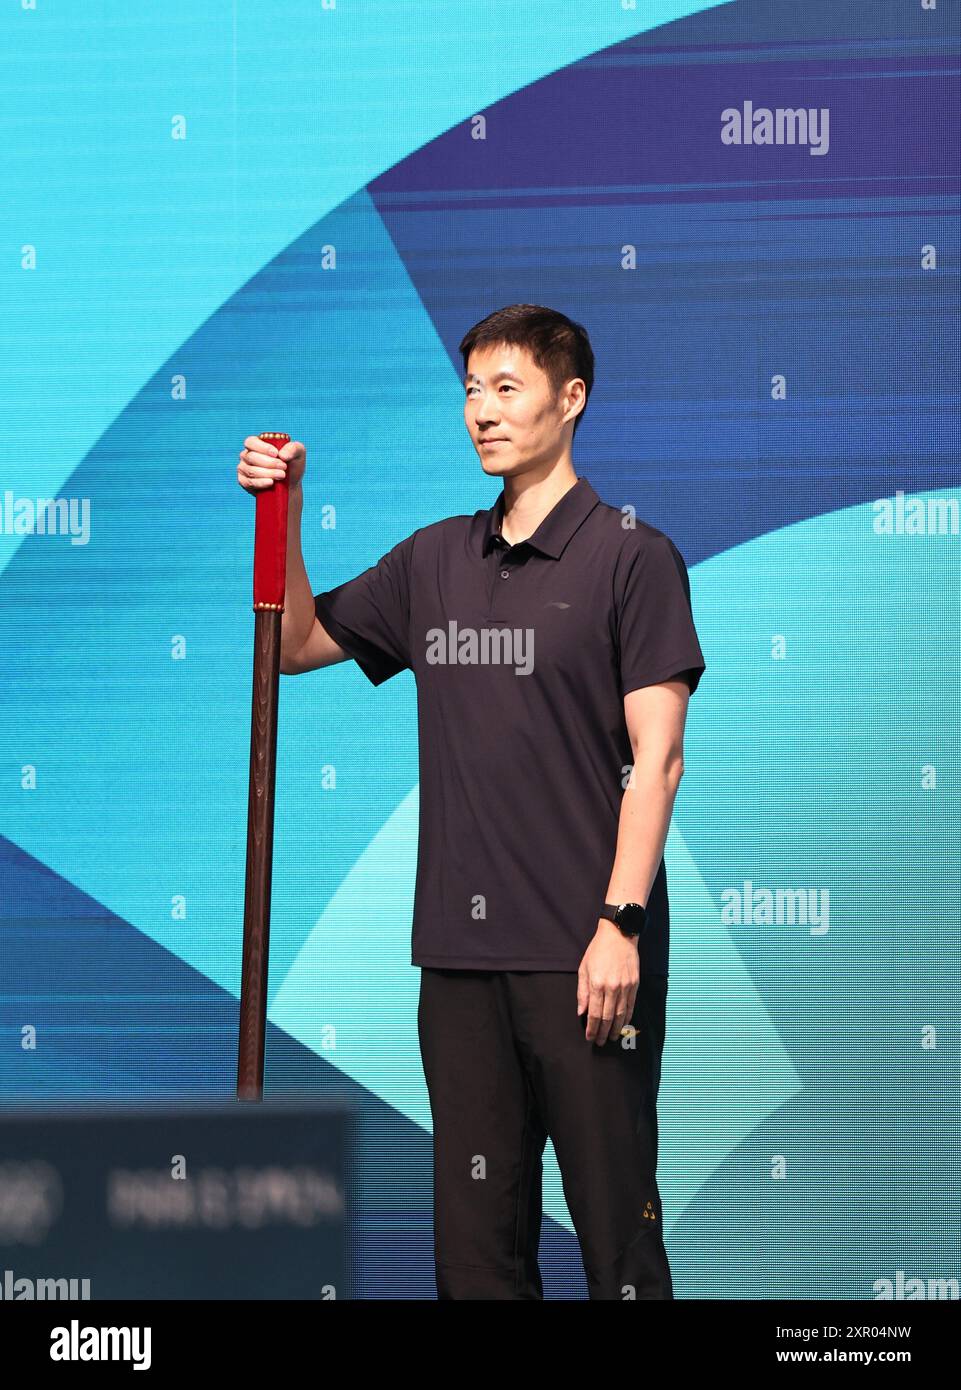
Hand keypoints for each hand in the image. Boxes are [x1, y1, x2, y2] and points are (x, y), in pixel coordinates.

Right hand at [237, 436, 305, 493]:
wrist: (290, 486)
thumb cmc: (292, 467)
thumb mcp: (298, 454)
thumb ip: (294, 448)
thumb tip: (282, 454)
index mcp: (256, 444)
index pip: (251, 442)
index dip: (262, 447)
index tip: (276, 454)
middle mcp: (247, 455)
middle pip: (252, 457)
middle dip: (269, 463)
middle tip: (284, 467)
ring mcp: (244, 469)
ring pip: (251, 470)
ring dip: (268, 473)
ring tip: (282, 475)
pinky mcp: (244, 482)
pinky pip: (249, 482)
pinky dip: (261, 482)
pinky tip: (271, 482)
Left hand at [576, 919, 639, 1046]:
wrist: (619, 935)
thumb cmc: (598, 950)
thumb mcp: (584, 968)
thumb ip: (582, 992)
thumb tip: (581, 1012)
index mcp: (597, 983)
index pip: (593, 1013)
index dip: (591, 1028)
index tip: (589, 1037)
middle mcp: (611, 987)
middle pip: (607, 1017)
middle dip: (602, 1032)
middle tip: (599, 1042)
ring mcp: (625, 986)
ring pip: (620, 1014)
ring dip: (615, 1029)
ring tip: (611, 1037)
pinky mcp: (635, 984)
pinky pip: (631, 1006)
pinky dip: (627, 1018)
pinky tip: (623, 1025)